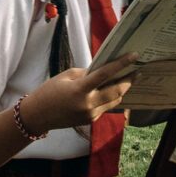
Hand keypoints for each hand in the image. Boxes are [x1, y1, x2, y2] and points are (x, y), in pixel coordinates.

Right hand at [19, 59, 139, 131]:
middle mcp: (88, 104)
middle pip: (116, 91)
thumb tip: (103, 71)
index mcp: (80, 90)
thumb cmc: (49, 92)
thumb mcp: (66, 76)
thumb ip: (86, 73)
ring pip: (114, 100)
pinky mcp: (91, 120)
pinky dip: (112, 98)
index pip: (106, 74)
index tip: (134, 56)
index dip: (121, 64)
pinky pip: (106, 107)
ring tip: (129, 78)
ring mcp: (91, 114)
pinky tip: (114, 90)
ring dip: (123, 90)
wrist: (38, 116)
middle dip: (129, 80)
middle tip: (137, 70)